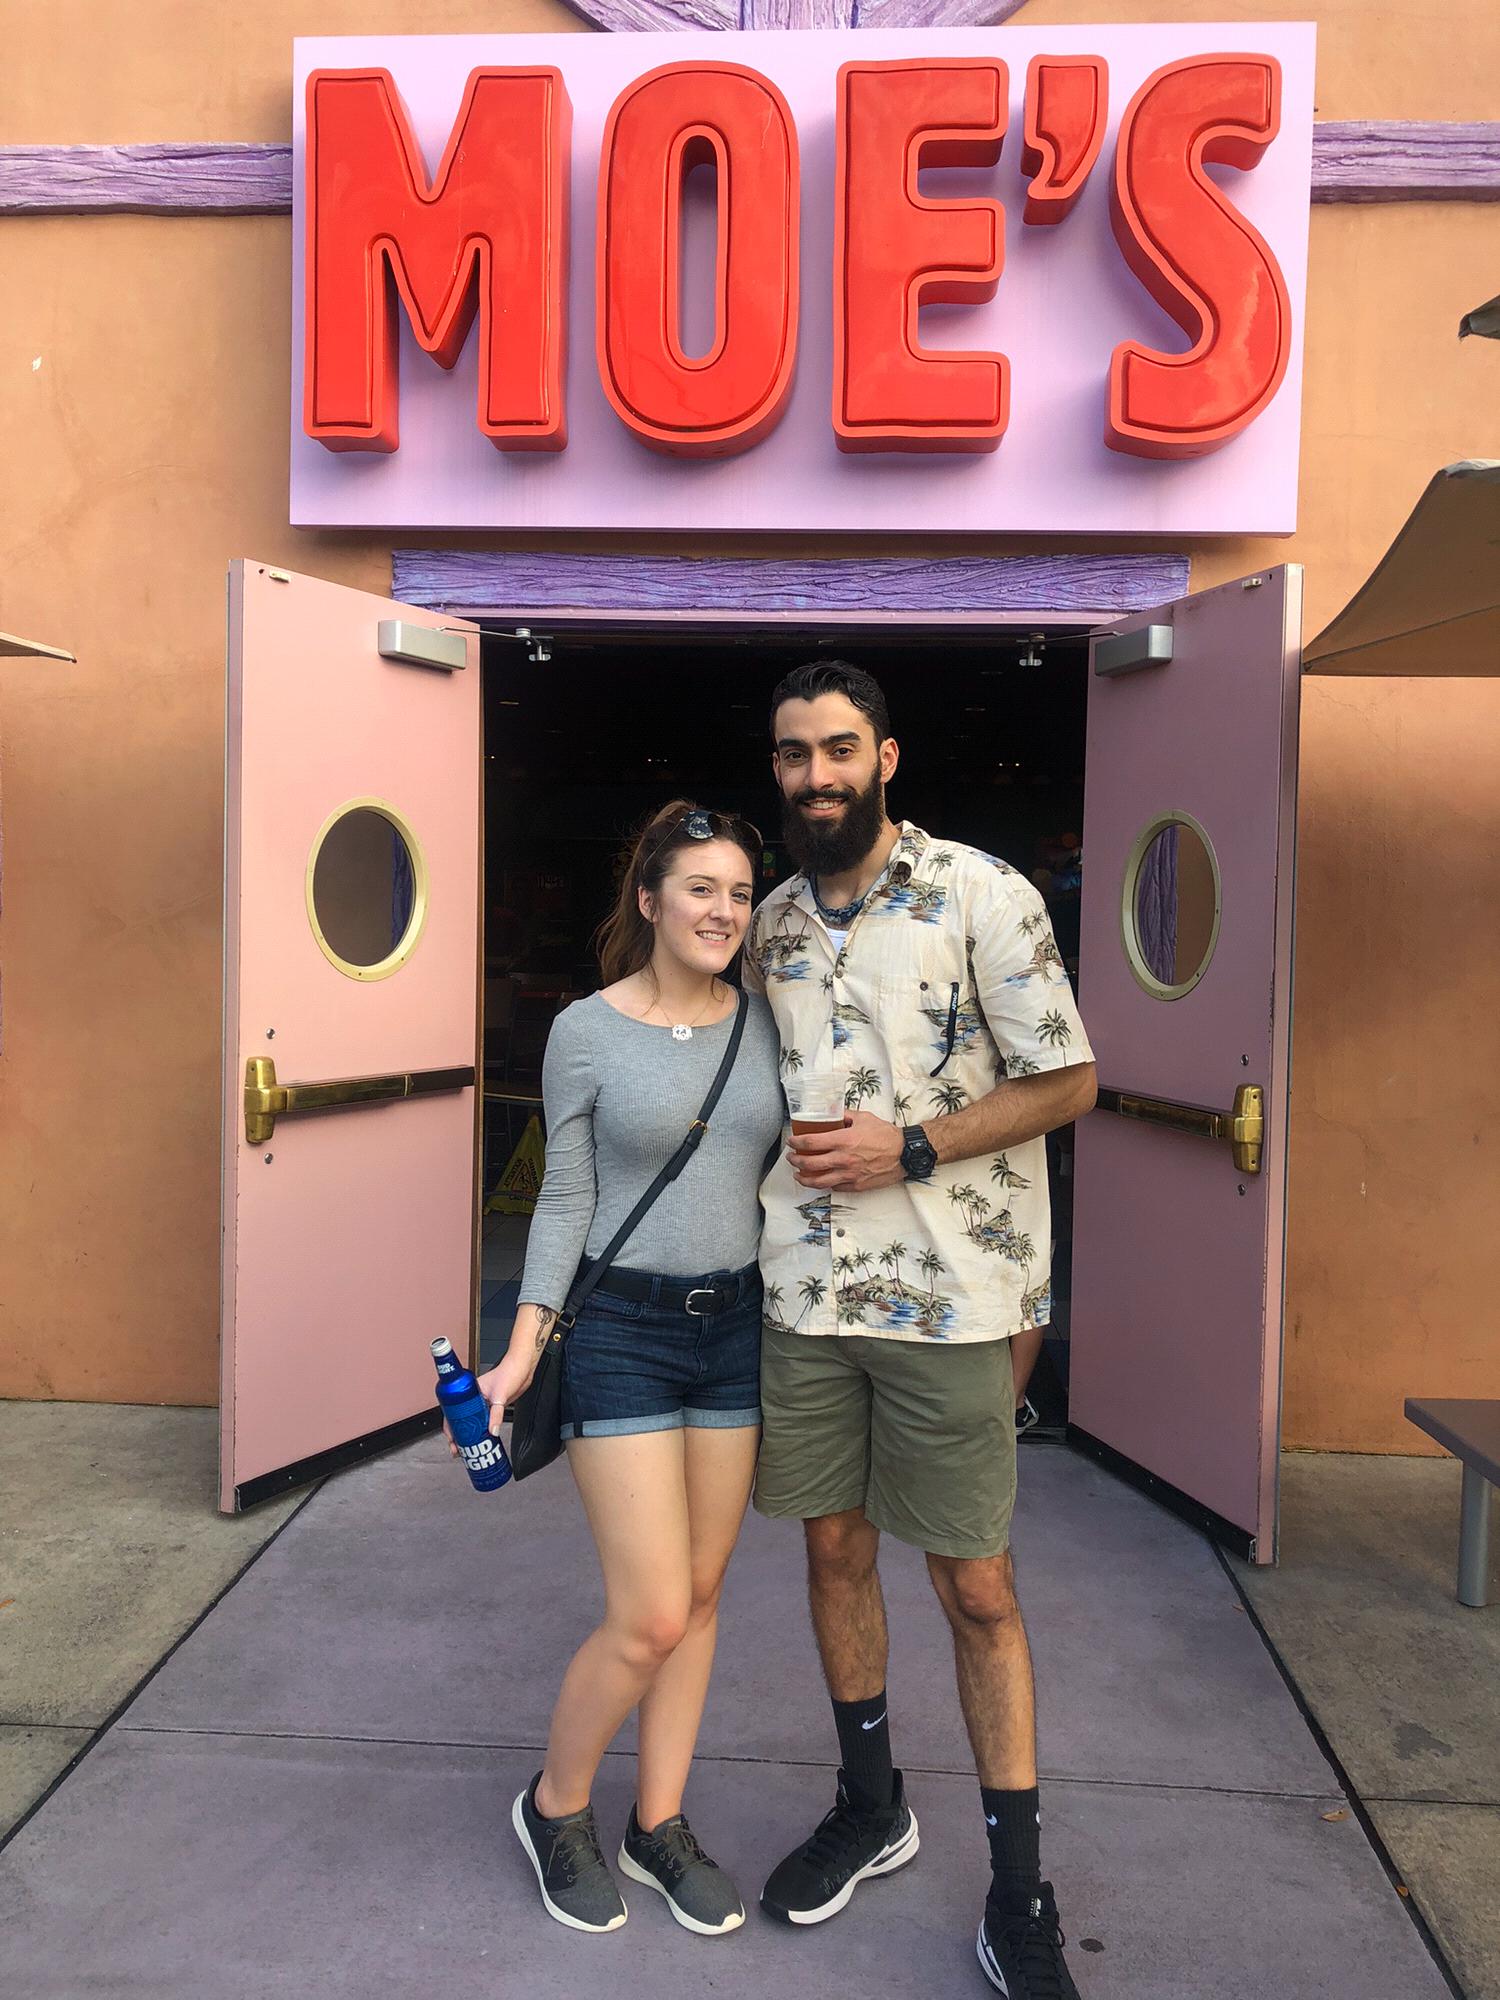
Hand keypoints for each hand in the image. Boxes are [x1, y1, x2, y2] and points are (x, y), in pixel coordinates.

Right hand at [445, 1344, 542, 1454]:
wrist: (524, 1367)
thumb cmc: (510, 1371)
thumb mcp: (501, 1395)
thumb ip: (496, 1414)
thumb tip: (493, 1432)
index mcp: (469, 1392)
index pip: (453, 1412)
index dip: (450, 1428)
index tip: (452, 1440)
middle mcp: (474, 1399)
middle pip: (460, 1421)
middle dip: (457, 1436)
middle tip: (457, 1450)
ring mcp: (483, 1404)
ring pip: (472, 1423)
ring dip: (469, 1436)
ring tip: (468, 1449)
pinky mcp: (494, 1407)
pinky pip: (484, 1422)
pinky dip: (482, 1432)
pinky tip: (483, 1440)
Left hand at [789, 1109, 904, 1192]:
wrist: (905, 1154)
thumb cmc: (886, 1135)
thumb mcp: (864, 1118)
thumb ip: (844, 1115)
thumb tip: (831, 1113)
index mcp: (843, 1140)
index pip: (811, 1142)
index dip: (796, 1142)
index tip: (791, 1142)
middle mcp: (843, 1159)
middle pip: (810, 1164)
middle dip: (795, 1161)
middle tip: (791, 1158)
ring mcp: (849, 1175)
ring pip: (819, 1181)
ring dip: (804, 1179)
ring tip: (798, 1175)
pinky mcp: (856, 1185)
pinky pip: (835, 1187)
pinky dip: (824, 1184)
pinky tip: (820, 1181)